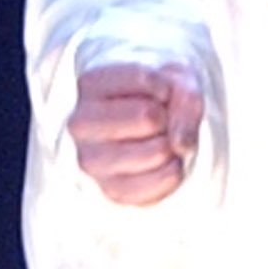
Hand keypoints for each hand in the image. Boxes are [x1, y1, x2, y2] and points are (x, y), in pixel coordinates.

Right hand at [69, 59, 204, 207]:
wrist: (148, 122)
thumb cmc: (158, 93)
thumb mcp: (177, 77)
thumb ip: (187, 97)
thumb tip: (181, 145)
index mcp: (89, 84)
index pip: (143, 78)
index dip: (166, 84)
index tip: (159, 90)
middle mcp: (80, 123)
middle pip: (148, 117)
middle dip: (167, 117)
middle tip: (158, 118)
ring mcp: (90, 160)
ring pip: (158, 152)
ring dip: (171, 145)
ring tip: (157, 139)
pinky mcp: (111, 190)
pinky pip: (163, 182)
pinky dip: (175, 170)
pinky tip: (161, 161)